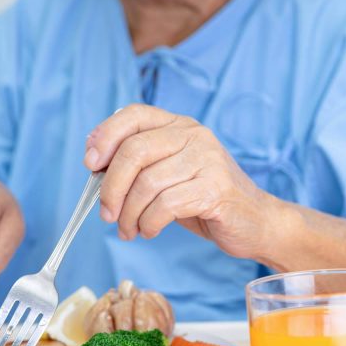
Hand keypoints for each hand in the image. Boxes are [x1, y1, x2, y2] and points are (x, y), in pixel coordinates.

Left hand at [84, 104, 281, 259]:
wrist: (254, 222)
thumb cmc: (203, 199)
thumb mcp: (167, 174)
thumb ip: (138, 165)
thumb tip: (93, 164)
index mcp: (178, 125)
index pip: (132, 115)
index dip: (104, 136)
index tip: (90, 165)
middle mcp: (193, 135)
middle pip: (133, 151)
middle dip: (111, 188)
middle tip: (107, 214)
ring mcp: (207, 160)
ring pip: (147, 183)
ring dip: (129, 214)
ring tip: (129, 230)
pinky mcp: (216, 189)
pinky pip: (165, 205)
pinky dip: (149, 223)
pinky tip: (149, 231)